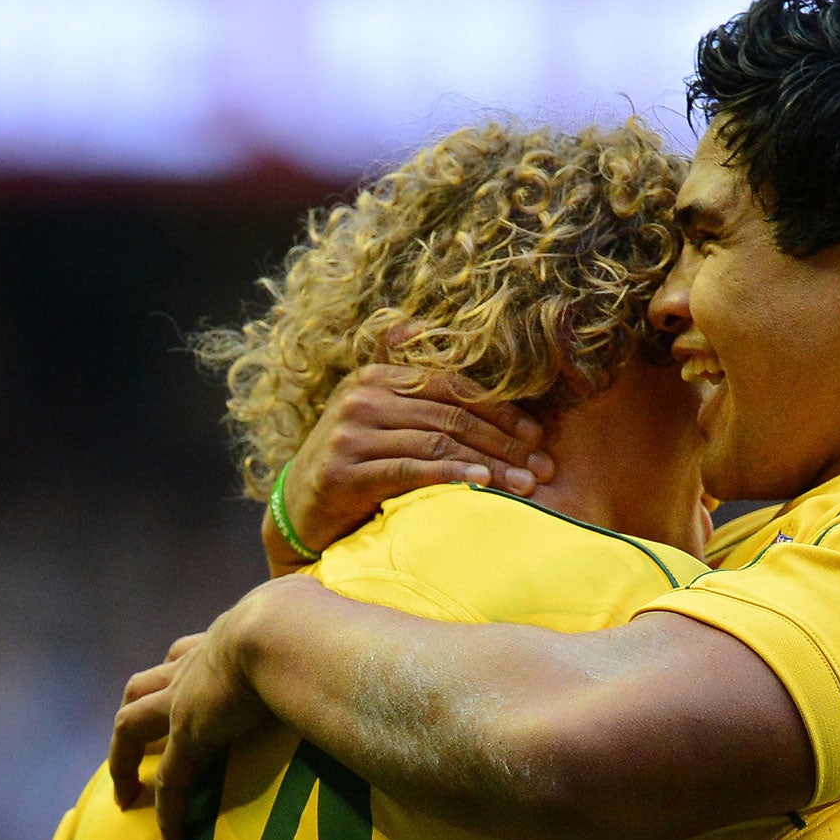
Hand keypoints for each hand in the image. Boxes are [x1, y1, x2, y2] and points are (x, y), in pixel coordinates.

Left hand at [111, 591, 288, 839]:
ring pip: (130, 726)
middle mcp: (192, 667)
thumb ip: (311, 622)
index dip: (176, 671)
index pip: (183, 655)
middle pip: (143, 686)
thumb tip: (342, 624)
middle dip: (136, 712)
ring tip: (126, 796)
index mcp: (219, 640)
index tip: (181, 688)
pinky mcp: (189, 736)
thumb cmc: (304, 621)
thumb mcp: (301, 612)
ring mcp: (183, 701)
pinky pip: (170, 782)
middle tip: (135, 745)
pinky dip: (167, 814)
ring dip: (123, 760)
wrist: (283, 631)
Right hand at [267, 365, 553, 571]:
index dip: (500, 410)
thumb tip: (418, 327)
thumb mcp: (373, 417)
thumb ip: (402, 381)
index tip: (537, 437)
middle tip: (542, 469)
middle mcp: (361, 397)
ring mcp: (350, 433)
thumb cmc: (351, 466)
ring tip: (524, 486)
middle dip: (504, 443)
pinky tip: (483, 487)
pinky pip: (410, 470)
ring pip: (437, 443)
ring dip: (489, 465)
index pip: (452, 386)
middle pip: (450, 416)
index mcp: (375, 377)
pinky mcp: (344, 472)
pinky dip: (452, 476)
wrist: (298, 513)